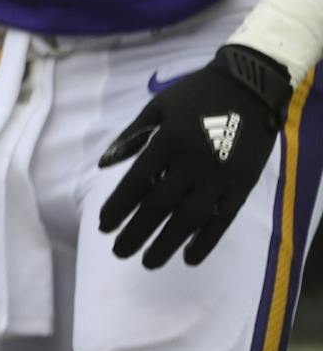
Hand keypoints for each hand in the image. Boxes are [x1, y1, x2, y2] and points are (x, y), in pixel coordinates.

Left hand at [97, 42, 292, 267]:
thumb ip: (130, 137)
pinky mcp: (242, 186)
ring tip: (148, 262)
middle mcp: (193, 162)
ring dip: (167, 243)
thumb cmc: (195, 96)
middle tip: (118, 252)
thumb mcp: (157, 108)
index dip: (118, 207)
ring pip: (190, 219)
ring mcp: (220, 176)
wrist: (247, 89)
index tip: (103, 225)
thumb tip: (103, 165)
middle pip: (160, 206)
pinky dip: (205, 241)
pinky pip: (222, 220)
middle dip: (136, 232)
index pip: (137, 182)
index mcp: (168, 141)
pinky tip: (188, 258)